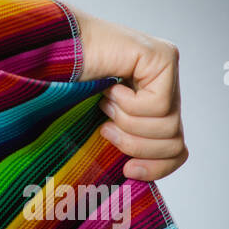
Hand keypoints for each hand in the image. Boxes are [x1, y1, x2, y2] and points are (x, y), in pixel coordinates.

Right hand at [62, 3, 188, 181]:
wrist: (50, 52)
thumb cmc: (65, 89)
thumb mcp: (101, 128)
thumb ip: (124, 144)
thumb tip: (136, 176)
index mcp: (152, 101)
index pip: (177, 149)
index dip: (156, 167)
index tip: (127, 170)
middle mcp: (165, 84)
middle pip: (175, 142)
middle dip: (136, 145)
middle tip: (106, 129)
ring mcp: (167, 68)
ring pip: (168, 126)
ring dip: (127, 122)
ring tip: (105, 102)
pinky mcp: (164, 57)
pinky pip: (158, 105)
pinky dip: (127, 103)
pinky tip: (111, 86)